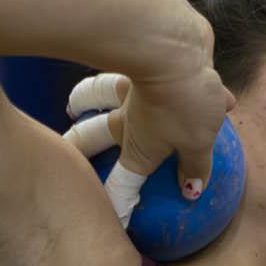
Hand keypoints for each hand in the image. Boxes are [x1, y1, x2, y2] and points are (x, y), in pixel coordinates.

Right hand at [60, 65, 233, 224]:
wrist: (171, 45)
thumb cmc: (183, 101)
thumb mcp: (198, 142)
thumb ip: (194, 167)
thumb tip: (191, 193)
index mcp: (137, 149)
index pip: (121, 185)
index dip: (115, 204)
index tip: (109, 220)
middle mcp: (125, 121)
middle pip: (93, 136)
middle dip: (78, 147)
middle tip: (67, 152)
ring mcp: (129, 91)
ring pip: (98, 94)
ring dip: (84, 99)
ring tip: (75, 105)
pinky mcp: (141, 63)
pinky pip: (125, 69)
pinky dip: (121, 68)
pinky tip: (134, 63)